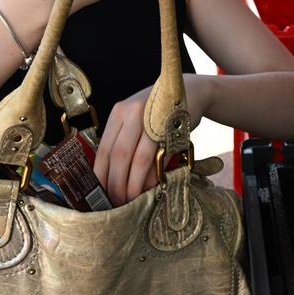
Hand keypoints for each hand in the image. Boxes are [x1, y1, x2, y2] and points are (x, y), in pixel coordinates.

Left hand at [94, 76, 210, 205]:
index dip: (101, 175)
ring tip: (132, 199)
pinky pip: (159, 158)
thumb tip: (112, 178)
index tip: (101, 193)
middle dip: (116, 184)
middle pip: (119, 155)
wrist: (192, 92)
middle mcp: (132, 112)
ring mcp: (153, 120)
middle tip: (117, 202)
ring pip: (138, 159)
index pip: (104, 149)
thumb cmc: (159, 111)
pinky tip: (149, 188)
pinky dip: (153, 176)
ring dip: (134, 184)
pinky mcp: (172, 129)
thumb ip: (124, 140)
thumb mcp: (137, 118)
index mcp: (119, 112)